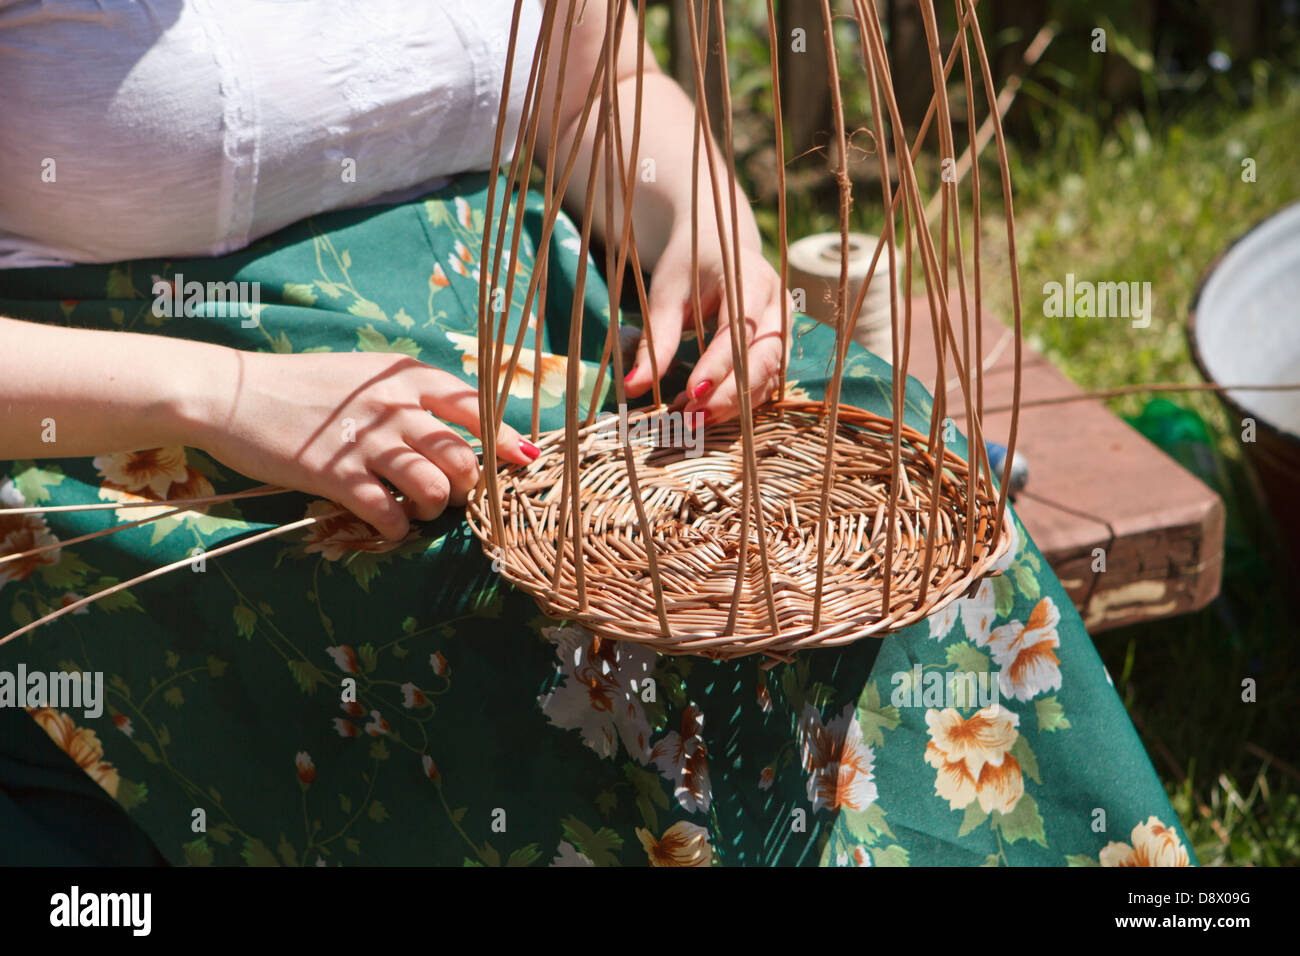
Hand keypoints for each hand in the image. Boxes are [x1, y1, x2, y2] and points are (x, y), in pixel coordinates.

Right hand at [195, 351, 537, 541]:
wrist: (233, 394)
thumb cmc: (305, 387)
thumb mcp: (368, 375)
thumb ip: (412, 396)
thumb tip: (458, 429)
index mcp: (407, 377)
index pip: (476, 406)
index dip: (506, 438)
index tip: (524, 460)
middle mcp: (396, 407)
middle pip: (464, 458)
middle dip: (467, 487)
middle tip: (449, 494)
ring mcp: (368, 442)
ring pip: (436, 489)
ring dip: (434, 509)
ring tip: (418, 509)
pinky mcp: (336, 476)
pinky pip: (390, 514)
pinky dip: (397, 528)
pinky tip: (387, 524)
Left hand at [622, 223, 791, 424]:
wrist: (720, 245)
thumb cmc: (690, 265)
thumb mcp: (667, 295)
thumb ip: (655, 341)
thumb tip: (632, 387)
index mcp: (752, 281)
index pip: (740, 331)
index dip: (718, 366)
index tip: (690, 394)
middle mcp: (778, 307)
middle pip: (764, 360)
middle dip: (730, 395)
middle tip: (691, 419)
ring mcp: (785, 329)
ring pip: (769, 378)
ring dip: (733, 404)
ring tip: (692, 420)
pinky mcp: (780, 349)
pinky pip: (767, 383)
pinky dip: (738, 402)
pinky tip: (704, 411)